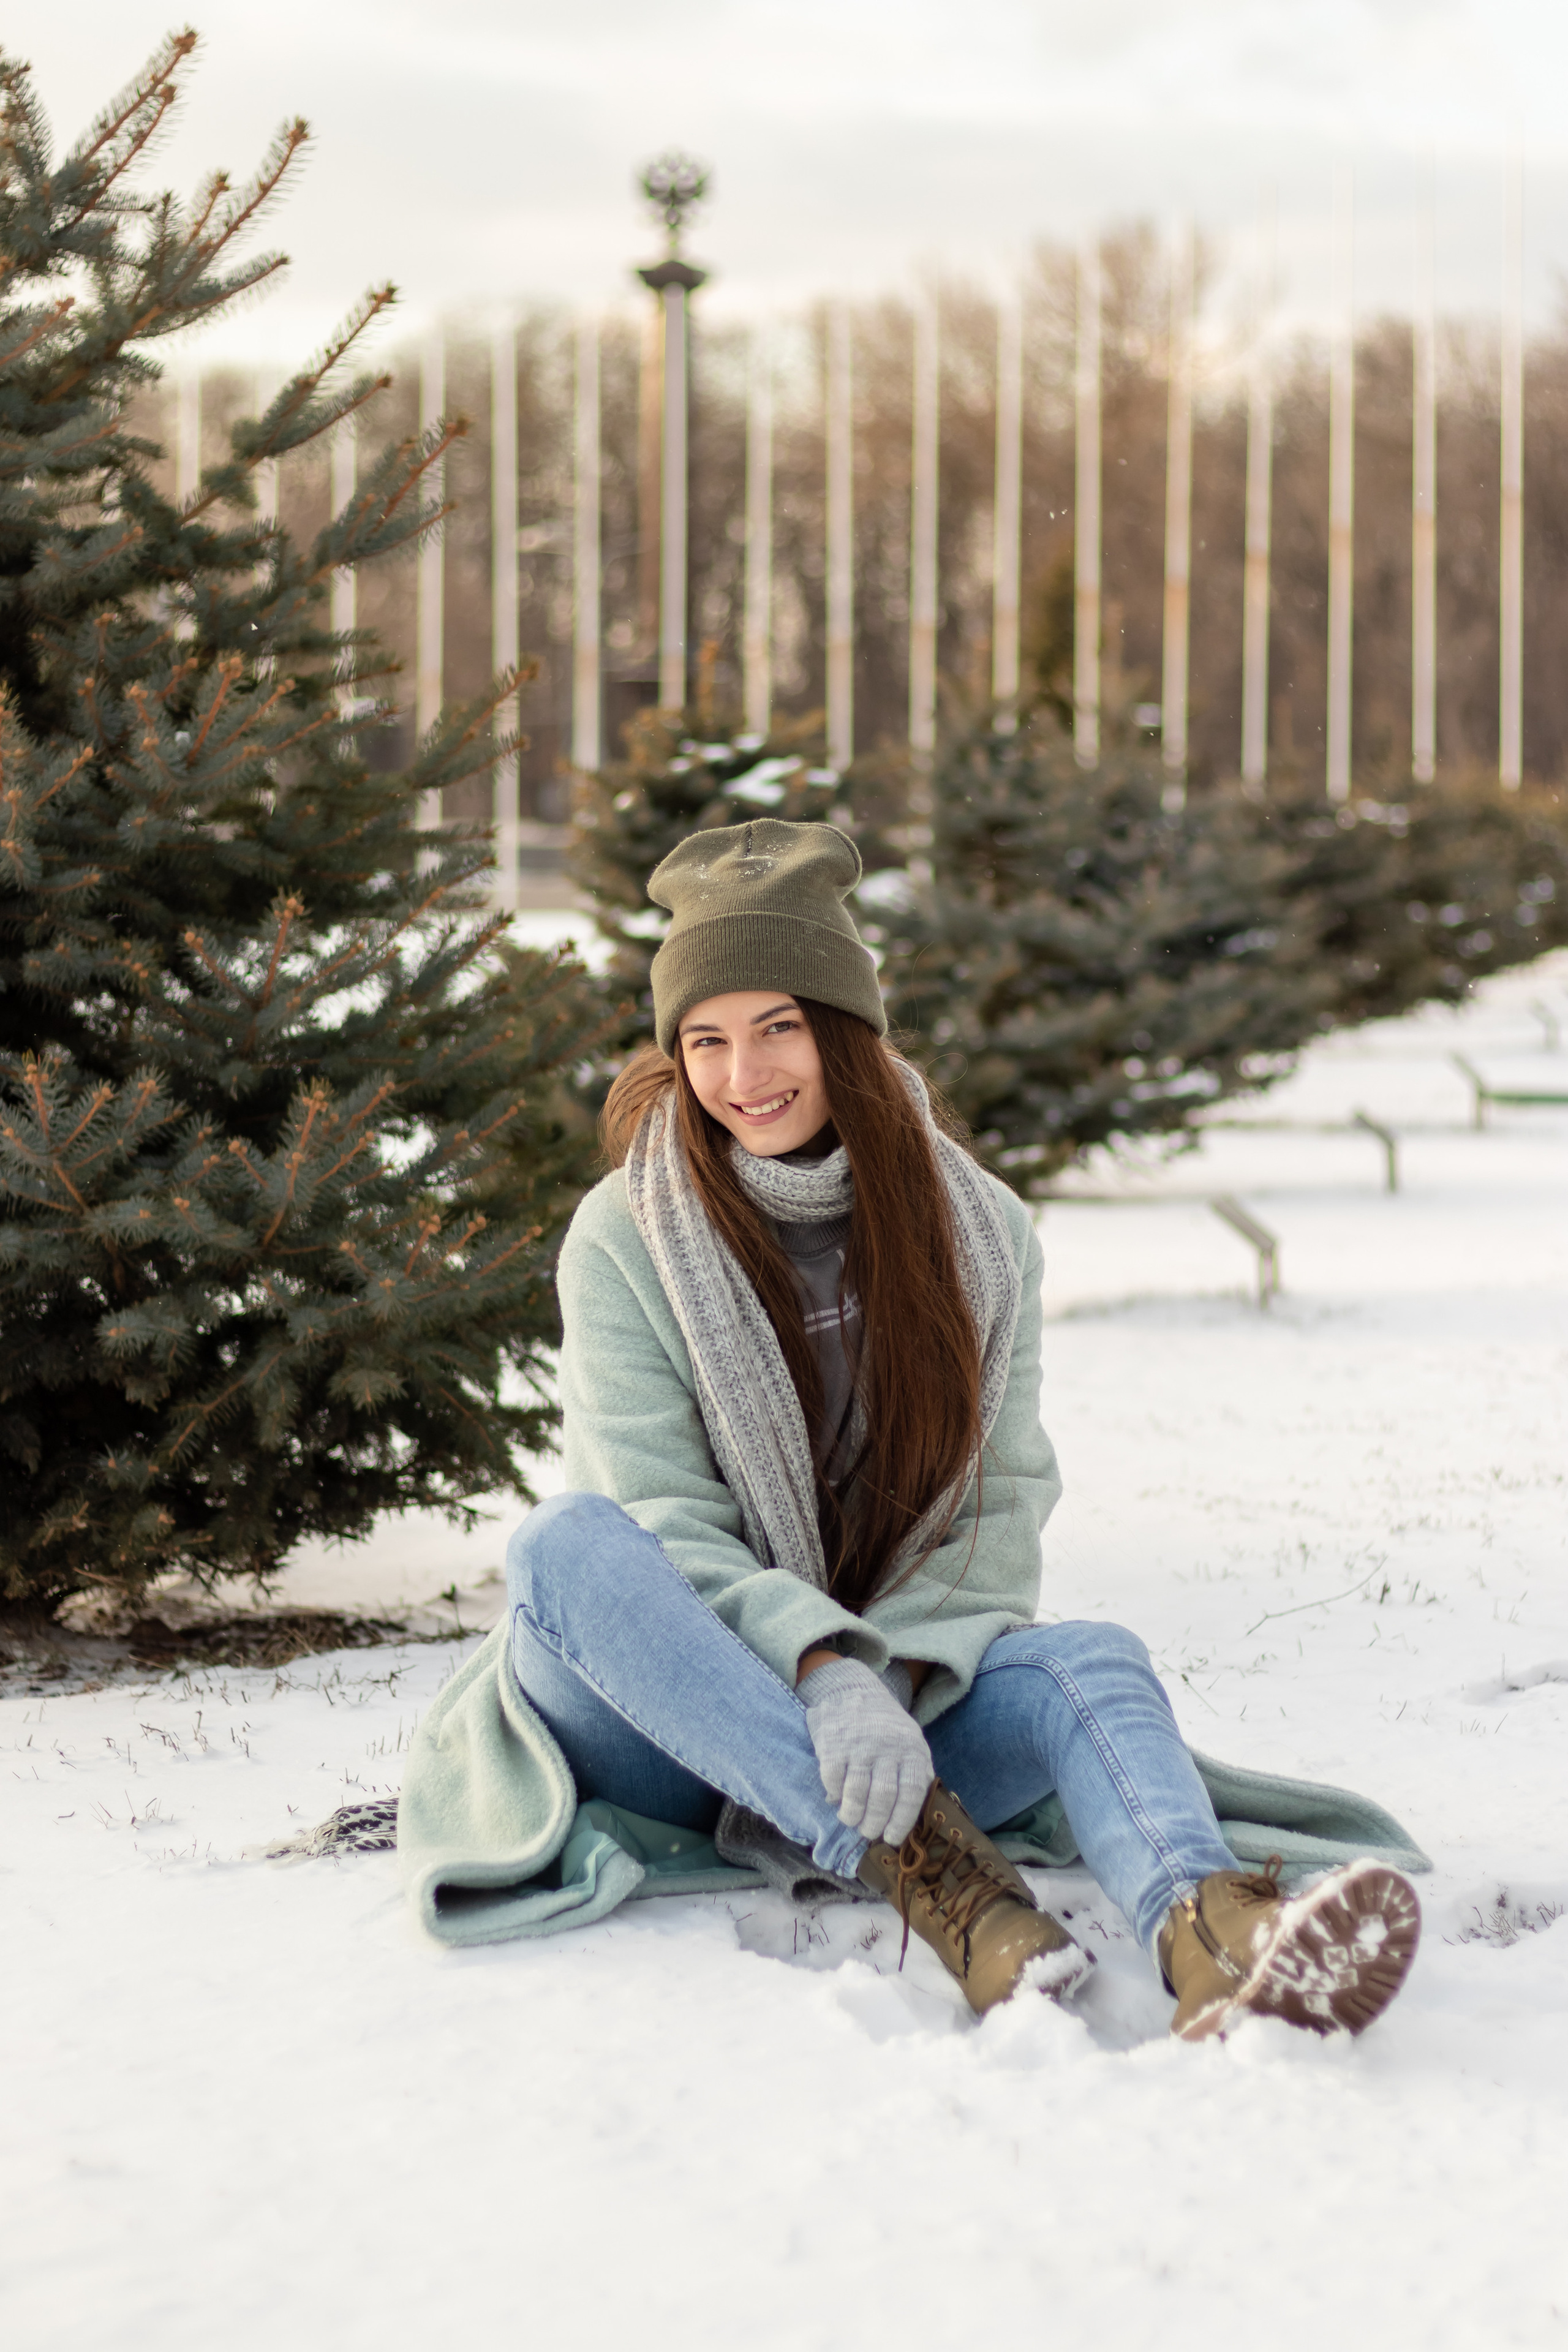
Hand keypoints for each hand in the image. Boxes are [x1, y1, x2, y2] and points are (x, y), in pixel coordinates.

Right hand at [797, 1655, 933, 1846]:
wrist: (853, 1690)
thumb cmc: (886, 1727)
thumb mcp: (912, 1743)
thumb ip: (915, 1775)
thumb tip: (909, 1817)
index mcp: (912, 1750)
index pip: (911, 1793)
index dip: (902, 1821)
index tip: (892, 1838)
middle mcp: (887, 1747)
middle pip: (883, 1797)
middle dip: (874, 1823)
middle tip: (868, 1832)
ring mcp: (859, 1745)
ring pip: (856, 1793)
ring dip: (852, 1815)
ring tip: (851, 1820)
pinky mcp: (833, 1744)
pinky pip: (832, 1779)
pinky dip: (834, 1794)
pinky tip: (836, 1797)